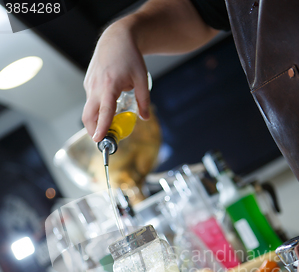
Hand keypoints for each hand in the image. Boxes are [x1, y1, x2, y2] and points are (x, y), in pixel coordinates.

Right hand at [82, 21, 149, 141]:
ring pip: (89, 110)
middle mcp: (96, 86)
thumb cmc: (130, 57)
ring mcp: (90, 84)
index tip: (98, 140)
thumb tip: (145, 118)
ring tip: (110, 124)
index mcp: (110, 86)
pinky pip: (90, 101)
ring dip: (96, 120)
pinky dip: (97, 109)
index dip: (101, 127)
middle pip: (88, 116)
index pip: (104, 112)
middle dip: (93, 131)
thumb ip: (144, 100)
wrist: (116, 38)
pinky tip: (109, 106)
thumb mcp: (142, 79)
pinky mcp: (88, 83)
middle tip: (104, 139)